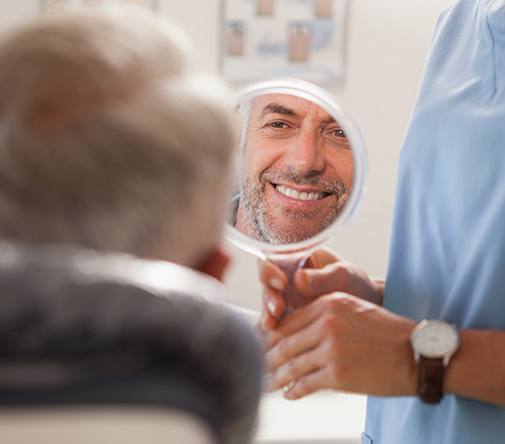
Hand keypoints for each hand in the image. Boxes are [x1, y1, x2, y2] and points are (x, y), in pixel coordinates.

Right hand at [259, 249, 383, 330]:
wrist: (366, 308)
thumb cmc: (355, 284)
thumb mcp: (344, 275)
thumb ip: (322, 277)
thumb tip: (299, 279)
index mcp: (296, 257)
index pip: (273, 258)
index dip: (271, 269)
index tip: (281, 282)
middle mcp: (286, 276)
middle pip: (266, 283)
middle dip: (268, 296)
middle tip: (278, 308)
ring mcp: (285, 297)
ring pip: (267, 303)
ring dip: (267, 313)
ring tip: (272, 324)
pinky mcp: (287, 317)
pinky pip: (275, 321)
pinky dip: (273, 329)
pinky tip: (273, 335)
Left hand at [263, 292, 415, 398]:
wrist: (417, 353)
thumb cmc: (386, 332)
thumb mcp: (353, 310)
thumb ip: (323, 316)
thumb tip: (295, 333)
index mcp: (329, 303)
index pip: (289, 320)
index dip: (271, 334)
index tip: (261, 343)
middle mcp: (327, 323)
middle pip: (285, 342)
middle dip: (267, 356)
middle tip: (256, 365)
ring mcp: (331, 349)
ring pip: (291, 364)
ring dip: (276, 376)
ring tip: (265, 383)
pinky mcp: (338, 375)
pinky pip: (306, 383)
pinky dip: (294, 390)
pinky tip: (288, 393)